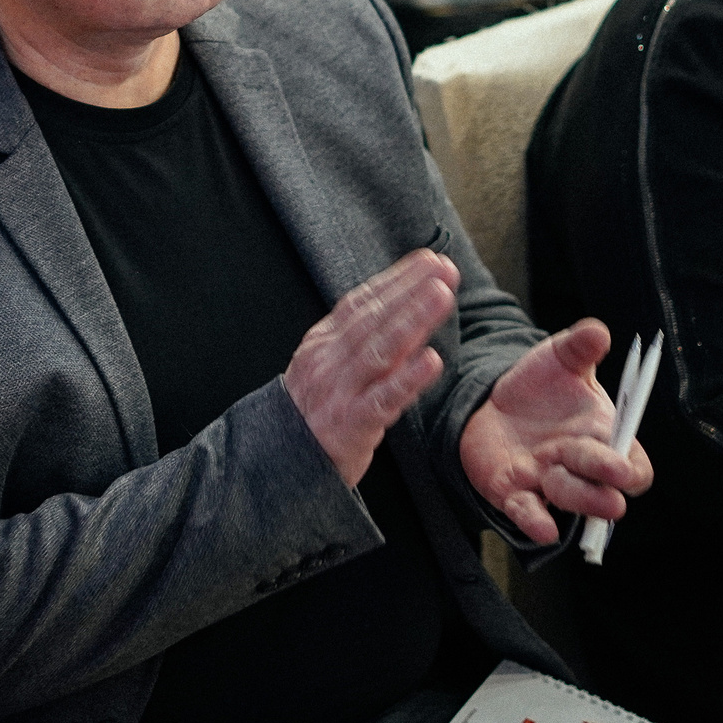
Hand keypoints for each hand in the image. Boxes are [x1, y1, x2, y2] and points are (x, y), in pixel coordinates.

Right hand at [285, 249, 458, 486]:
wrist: (279, 462)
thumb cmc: (314, 412)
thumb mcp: (327, 367)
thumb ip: (360, 342)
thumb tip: (403, 311)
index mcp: (323, 342)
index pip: (362, 301)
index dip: (396, 278)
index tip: (428, 259)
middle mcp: (328, 360)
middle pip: (373, 317)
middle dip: (411, 289)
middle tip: (443, 268)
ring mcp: (338, 390)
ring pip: (380, 349)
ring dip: (413, 319)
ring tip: (443, 296)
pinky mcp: (350, 424)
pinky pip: (383, 399)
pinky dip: (408, 379)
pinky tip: (432, 362)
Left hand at [458, 319, 654, 544]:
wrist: (490, 402)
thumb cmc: (540, 385)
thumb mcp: (558, 359)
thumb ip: (579, 346)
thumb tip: (596, 330)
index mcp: (602, 437)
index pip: (633, 468)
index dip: (631, 470)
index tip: (623, 465)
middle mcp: (580, 468)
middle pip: (605, 488)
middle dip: (601, 479)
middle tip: (601, 467)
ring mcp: (549, 484)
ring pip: (571, 503)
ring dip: (573, 494)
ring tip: (555, 473)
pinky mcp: (514, 495)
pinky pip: (528, 515)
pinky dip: (536, 523)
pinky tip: (543, 526)